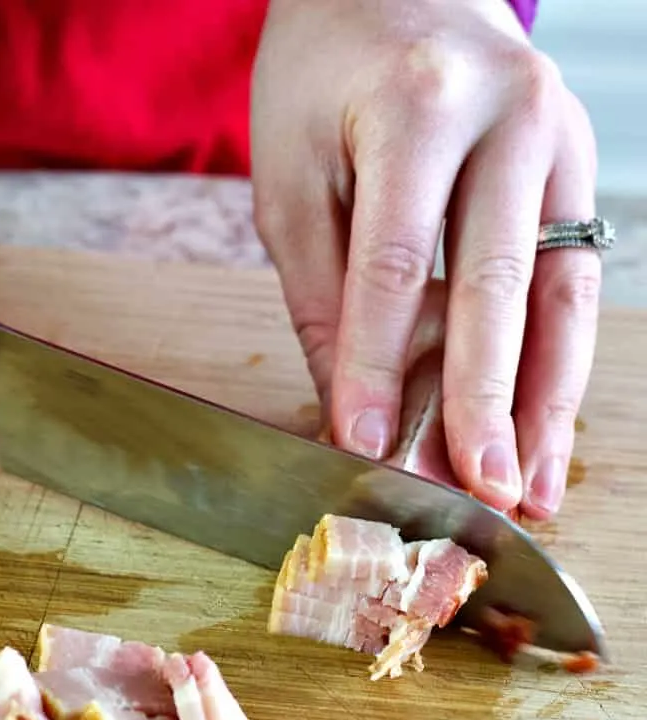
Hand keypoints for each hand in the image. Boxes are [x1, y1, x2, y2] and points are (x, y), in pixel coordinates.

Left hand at [251, 0, 600, 518]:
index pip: (397, 263)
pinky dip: (556, 363)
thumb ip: (324, 294)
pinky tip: (544, 428)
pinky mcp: (575, 167)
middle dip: (486, 401)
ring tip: (533, 486)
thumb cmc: (323, 81)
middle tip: (479, 490)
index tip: (364, 445)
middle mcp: (510, 117)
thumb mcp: (293, 180)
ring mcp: (560, 137)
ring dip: (547, 403)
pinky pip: (572, 280)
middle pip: (500, 283)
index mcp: (419, 107)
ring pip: (561, 294)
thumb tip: (349, 404)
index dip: (379, 365)